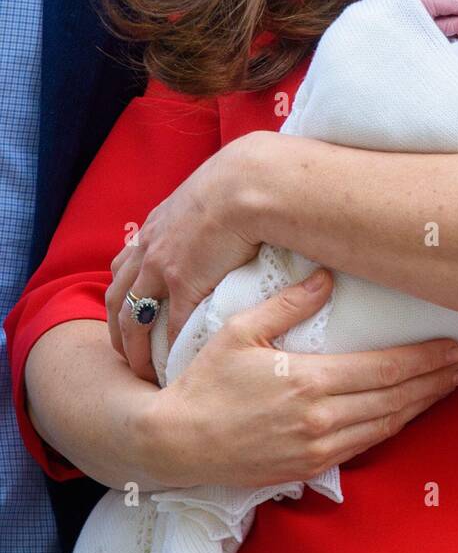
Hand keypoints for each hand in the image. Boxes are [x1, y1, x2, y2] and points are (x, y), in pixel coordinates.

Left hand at [105, 136, 270, 383]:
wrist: (248, 183)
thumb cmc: (242, 181)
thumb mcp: (211, 191)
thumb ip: (210, 209)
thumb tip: (229, 215)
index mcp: (156, 226)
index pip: (126, 263)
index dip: (124, 290)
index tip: (130, 312)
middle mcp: (149, 247)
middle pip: (116, 295)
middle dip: (116, 327)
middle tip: (125, 352)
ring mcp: (160, 267)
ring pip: (132, 317)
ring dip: (133, 347)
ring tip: (142, 371)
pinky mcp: (183, 284)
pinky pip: (170, 327)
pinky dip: (169, 350)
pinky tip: (175, 366)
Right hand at [142, 271, 457, 488]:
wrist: (174, 442)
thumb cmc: (204, 381)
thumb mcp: (240, 330)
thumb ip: (286, 303)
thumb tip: (325, 276)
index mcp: (309, 382)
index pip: (385, 370)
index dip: (424, 360)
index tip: (454, 347)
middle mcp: (320, 419)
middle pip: (396, 400)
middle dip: (435, 382)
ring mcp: (316, 448)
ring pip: (385, 426)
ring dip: (421, 406)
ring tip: (448, 387)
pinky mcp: (308, 468)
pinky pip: (363, 446)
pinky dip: (392, 428)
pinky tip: (406, 414)